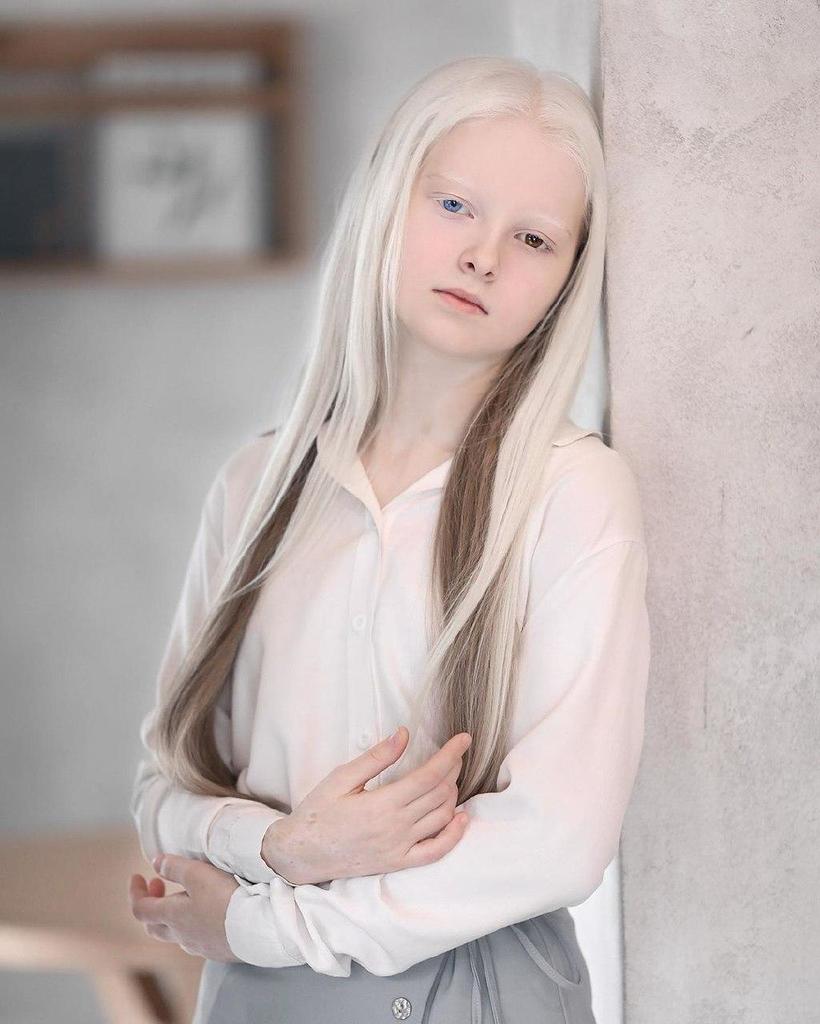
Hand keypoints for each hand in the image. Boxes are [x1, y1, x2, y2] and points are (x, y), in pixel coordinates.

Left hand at [128, 854, 241, 962]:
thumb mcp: (198, 874)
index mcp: (172, 917)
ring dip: (176, 913)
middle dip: (152, 904)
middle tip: (159, 884)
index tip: (137, 876)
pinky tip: (211, 912)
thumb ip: (175, 867)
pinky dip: (196, 922)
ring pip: (178, 932)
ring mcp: (201, 946)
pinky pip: (199, 937)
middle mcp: (182, 936)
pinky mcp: (219, 950)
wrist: (258, 929)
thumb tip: (156, 863)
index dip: (135, 892)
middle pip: (154, 925)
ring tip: (188, 894)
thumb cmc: (226, 899)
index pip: (140, 909)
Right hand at [262, 725, 471, 884]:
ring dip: (453, 794)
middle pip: (440, 793)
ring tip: (449, 776)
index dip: (451, 754)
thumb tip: (404, 734)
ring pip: (442, 818)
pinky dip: (453, 835)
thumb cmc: (318, 812)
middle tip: (454, 753)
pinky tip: (460, 818)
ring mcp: (399, 849)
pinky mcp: (398, 863)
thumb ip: (376, 758)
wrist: (301, 854)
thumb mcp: (342, 778)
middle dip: (453, 769)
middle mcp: (396, 828)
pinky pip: (436, 852)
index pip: (429, 775)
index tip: (464, 738)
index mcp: (382, 804)